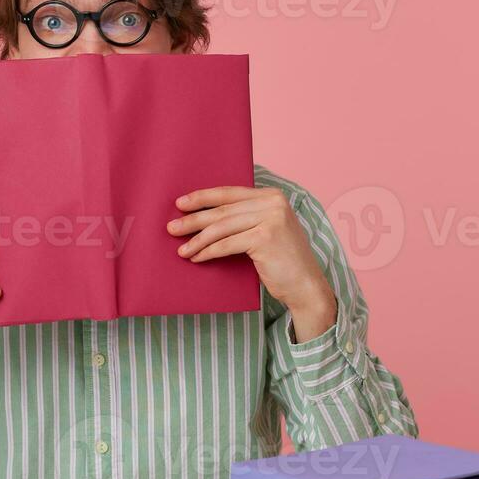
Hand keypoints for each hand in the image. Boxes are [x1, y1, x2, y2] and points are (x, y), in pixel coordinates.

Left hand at [169, 186, 336, 340]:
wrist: (306, 285)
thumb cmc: (283, 261)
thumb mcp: (267, 230)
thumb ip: (247, 217)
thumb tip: (206, 216)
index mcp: (272, 195)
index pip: (229, 193)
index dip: (202, 197)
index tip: (181, 203)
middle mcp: (273, 202)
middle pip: (223, 210)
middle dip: (194, 219)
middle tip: (172, 228)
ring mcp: (271, 218)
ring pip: (222, 227)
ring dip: (197, 239)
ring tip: (181, 249)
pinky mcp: (265, 237)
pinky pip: (227, 244)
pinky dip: (208, 252)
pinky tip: (196, 258)